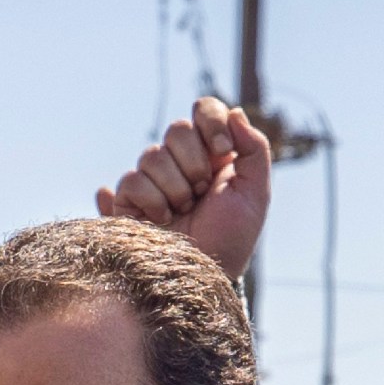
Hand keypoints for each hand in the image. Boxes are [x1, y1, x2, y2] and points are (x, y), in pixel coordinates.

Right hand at [96, 97, 271, 281]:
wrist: (203, 275)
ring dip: (176, 190)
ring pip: (153, 155)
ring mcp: (153, 178)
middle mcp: (181, 160)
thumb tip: (235, 112)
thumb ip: (255, 149)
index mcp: (213, 153)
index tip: (224, 152)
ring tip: (183, 212)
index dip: (211, 123)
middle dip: (195, 165)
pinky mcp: (128, 198)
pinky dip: (153, 203)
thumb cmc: (231, 238)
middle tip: (202, 194)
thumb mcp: (255, 195)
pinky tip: (161, 221)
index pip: (205, 109)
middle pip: (177, 129)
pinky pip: (133, 180)